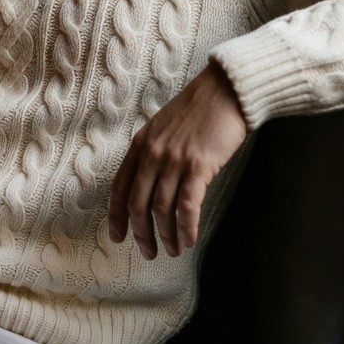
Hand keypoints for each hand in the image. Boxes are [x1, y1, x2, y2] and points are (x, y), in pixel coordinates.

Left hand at [107, 61, 247, 260]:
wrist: (226, 90)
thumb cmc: (199, 109)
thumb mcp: (162, 127)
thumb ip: (152, 152)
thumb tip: (148, 183)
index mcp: (140, 145)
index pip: (119, 188)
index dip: (116, 216)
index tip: (117, 237)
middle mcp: (152, 154)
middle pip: (138, 204)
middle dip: (141, 233)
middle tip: (148, 253)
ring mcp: (174, 160)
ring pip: (162, 209)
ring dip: (166, 236)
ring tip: (173, 250)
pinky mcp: (198, 166)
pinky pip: (187, 206)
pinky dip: (187, 227)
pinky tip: (189, 240)